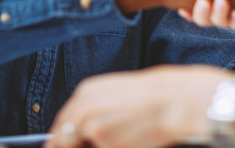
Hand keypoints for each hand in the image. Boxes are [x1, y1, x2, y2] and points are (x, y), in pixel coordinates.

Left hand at [48, 66, 224, 147]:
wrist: (173, 100)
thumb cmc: (150, 98)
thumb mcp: (115, 97)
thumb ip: (92, 113)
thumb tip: (75, 133)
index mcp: (85, 93)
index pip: (61, 125)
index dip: (63, 141)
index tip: (67, 146)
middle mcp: (82, 107)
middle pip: (61, 139)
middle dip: (71, 145)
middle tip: (104, 142)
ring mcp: (90, 125)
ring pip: (77, 145)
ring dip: (91, 144)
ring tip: (120, 139)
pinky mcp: (102, 140)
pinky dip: (109, 147)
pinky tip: (127, 142)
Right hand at [178, 0, 234, 28]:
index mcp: (203, 0)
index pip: (190, 11)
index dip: (187, 13)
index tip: (183, 9)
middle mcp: (214, 10)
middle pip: (204, 20)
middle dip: (202, 14)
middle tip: (203, 1)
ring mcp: (229, 13)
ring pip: (221, 22)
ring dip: (220, 15)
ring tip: (222, 1)